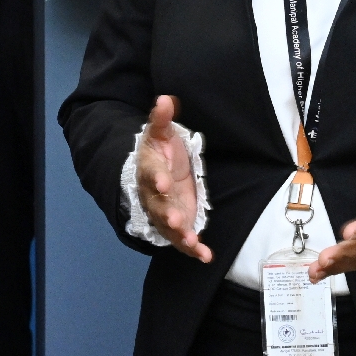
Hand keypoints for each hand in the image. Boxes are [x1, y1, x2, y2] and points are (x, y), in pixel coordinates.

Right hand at [138, 96, 211, 262]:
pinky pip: (182, 239)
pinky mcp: (177, 224)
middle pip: (157, 206)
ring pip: (168, 227)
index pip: (151, 174)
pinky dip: (192, 249)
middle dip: (166, 213)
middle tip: (176, 219)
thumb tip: (165, 99)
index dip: (157, 179)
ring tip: (191, 242)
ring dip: (179, 235)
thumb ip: (161, 118)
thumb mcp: (160, 132)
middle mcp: (153, 195)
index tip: (163, 182)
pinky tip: (205, 256)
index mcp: (149, 170)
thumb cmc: (160, 150)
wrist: (155, 172)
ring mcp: (164, 212)